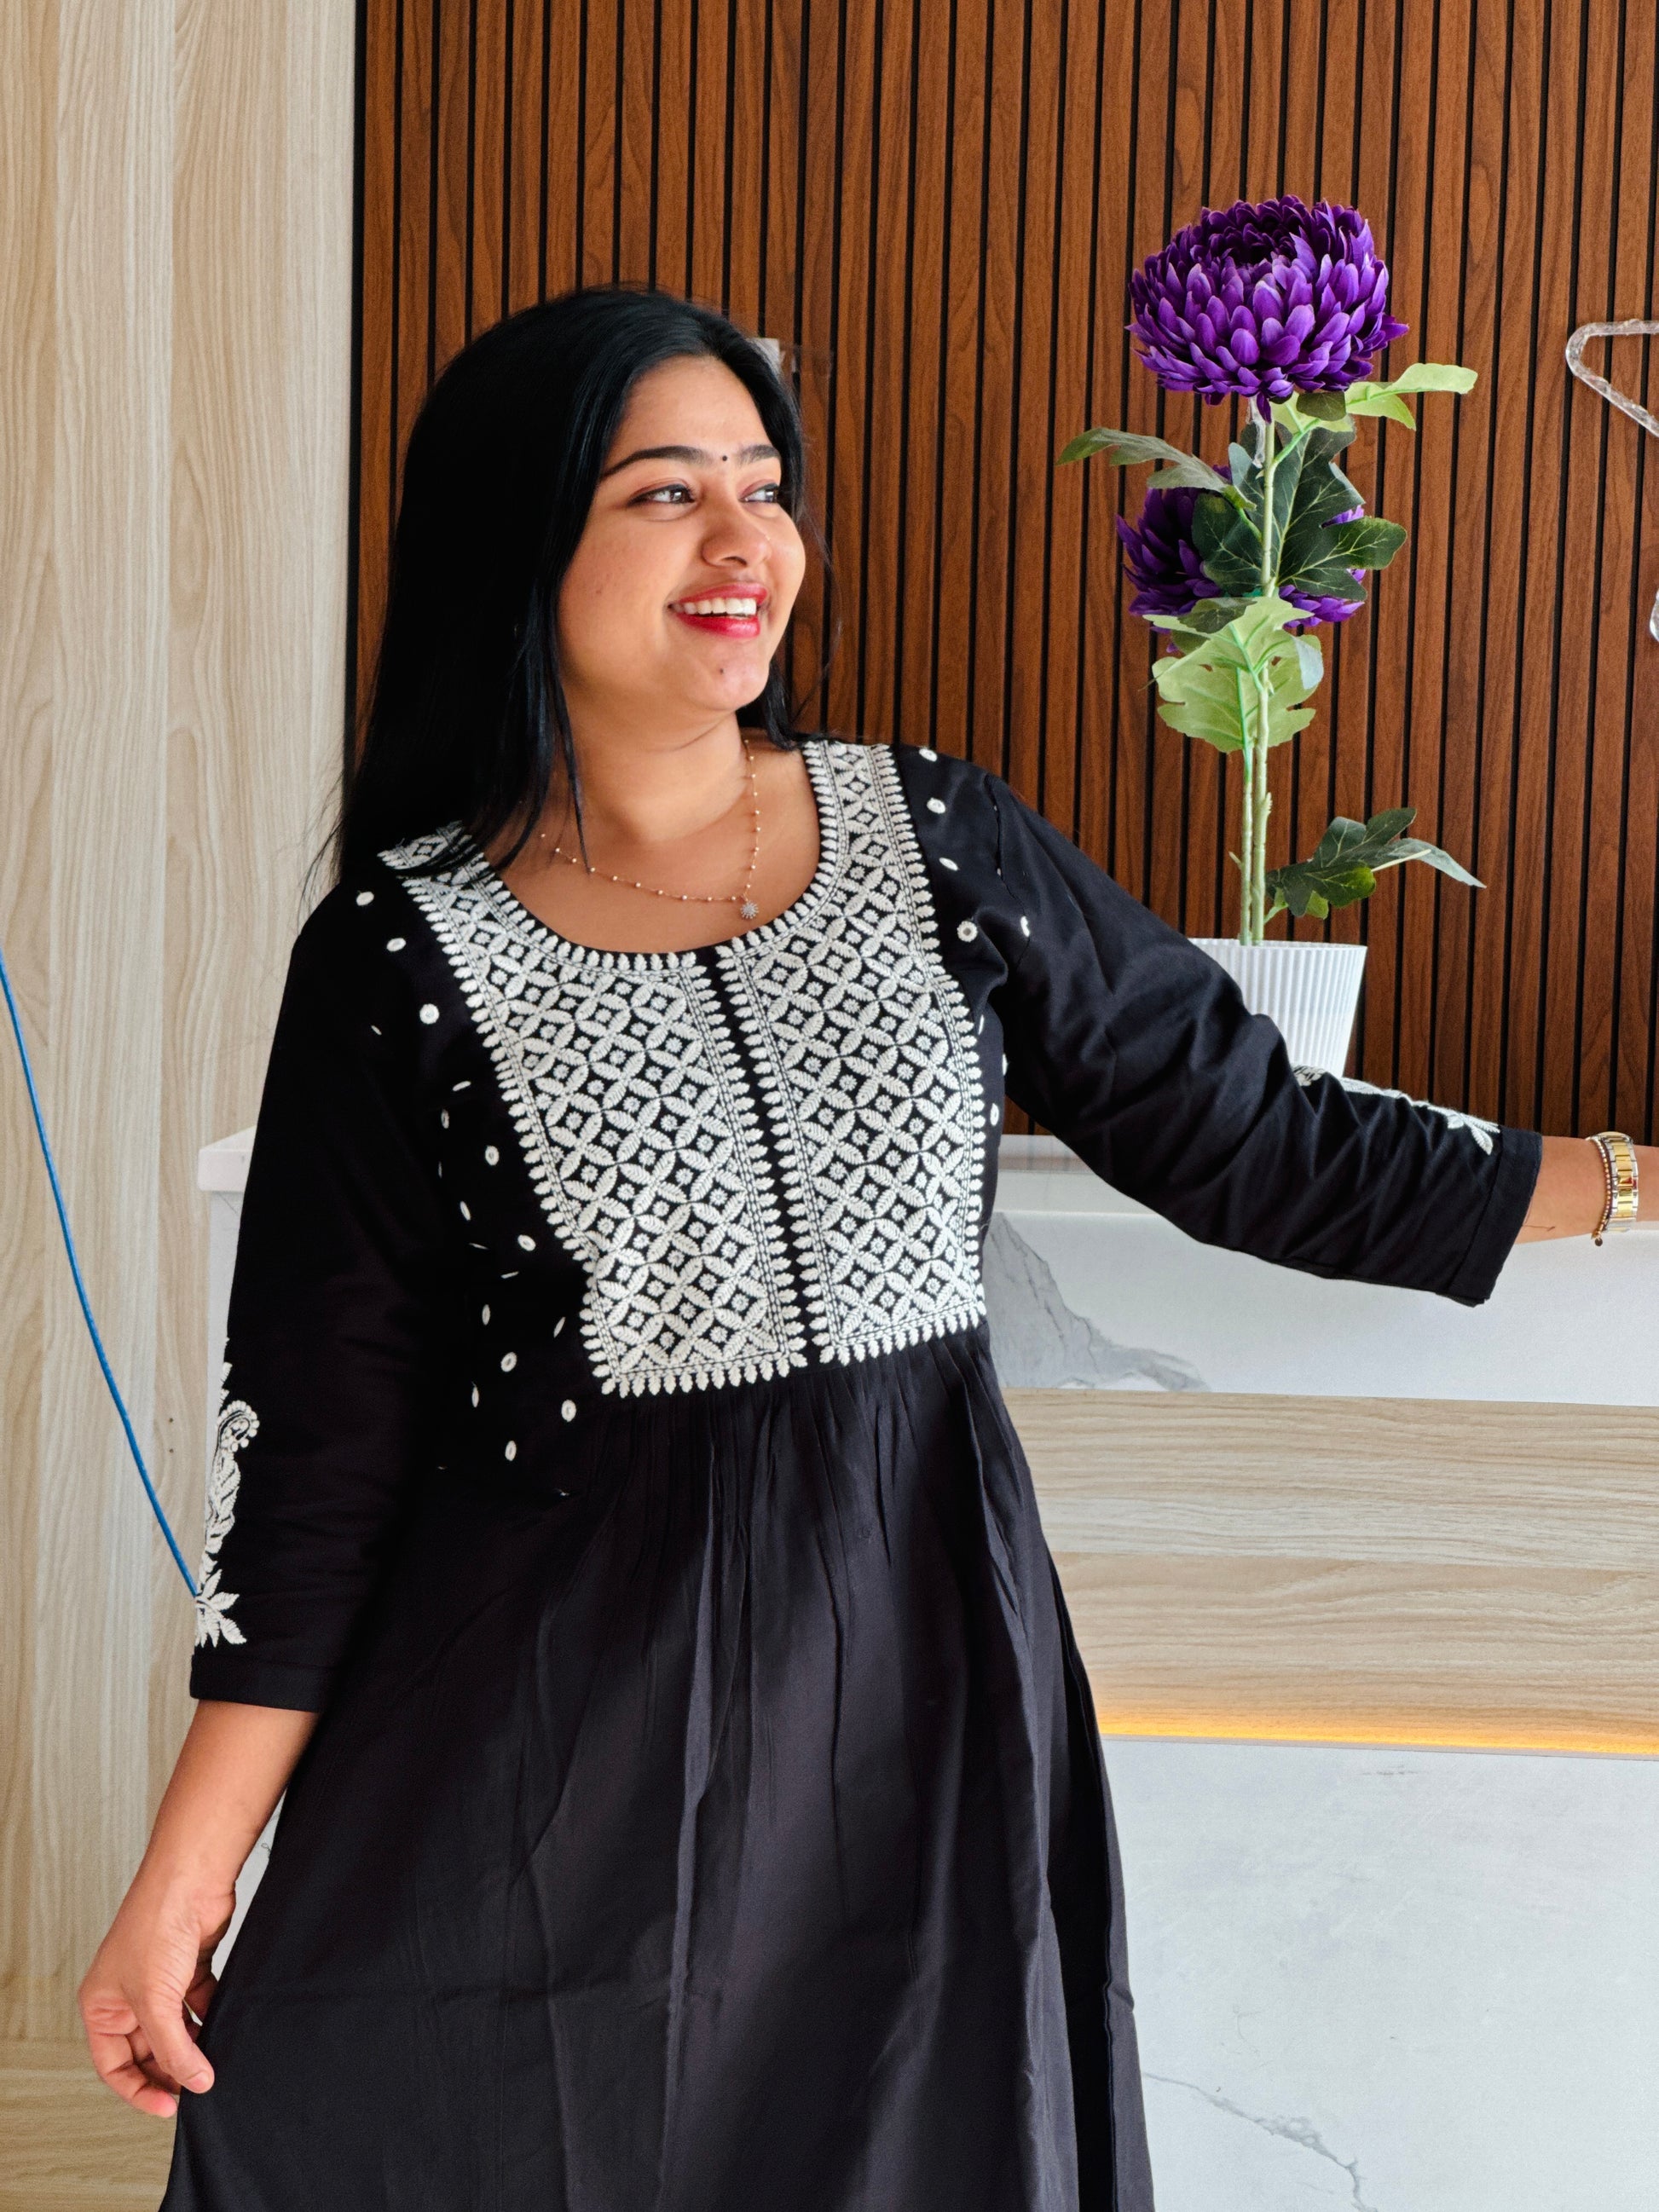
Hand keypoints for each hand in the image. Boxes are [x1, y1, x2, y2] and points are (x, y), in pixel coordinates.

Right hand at [78, 1865, 236, 2117]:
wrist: (191, 1879)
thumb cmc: (155, 1927)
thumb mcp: (156, 2001)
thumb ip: (175, 2049)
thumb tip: (195, 2085)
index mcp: (102, 2006)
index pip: (113, 2065)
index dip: (139, 2089)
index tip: (169, 2106)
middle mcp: (127, 1996)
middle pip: (146, 2051)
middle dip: (168, 2071)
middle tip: (194, 2088)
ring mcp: (159, 1982)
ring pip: (175, 2031)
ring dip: (192, 2047)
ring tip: (212, 2063)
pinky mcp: (189, 1968)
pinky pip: (197, 2007)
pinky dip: (209, 2020)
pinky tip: (224, 2029)